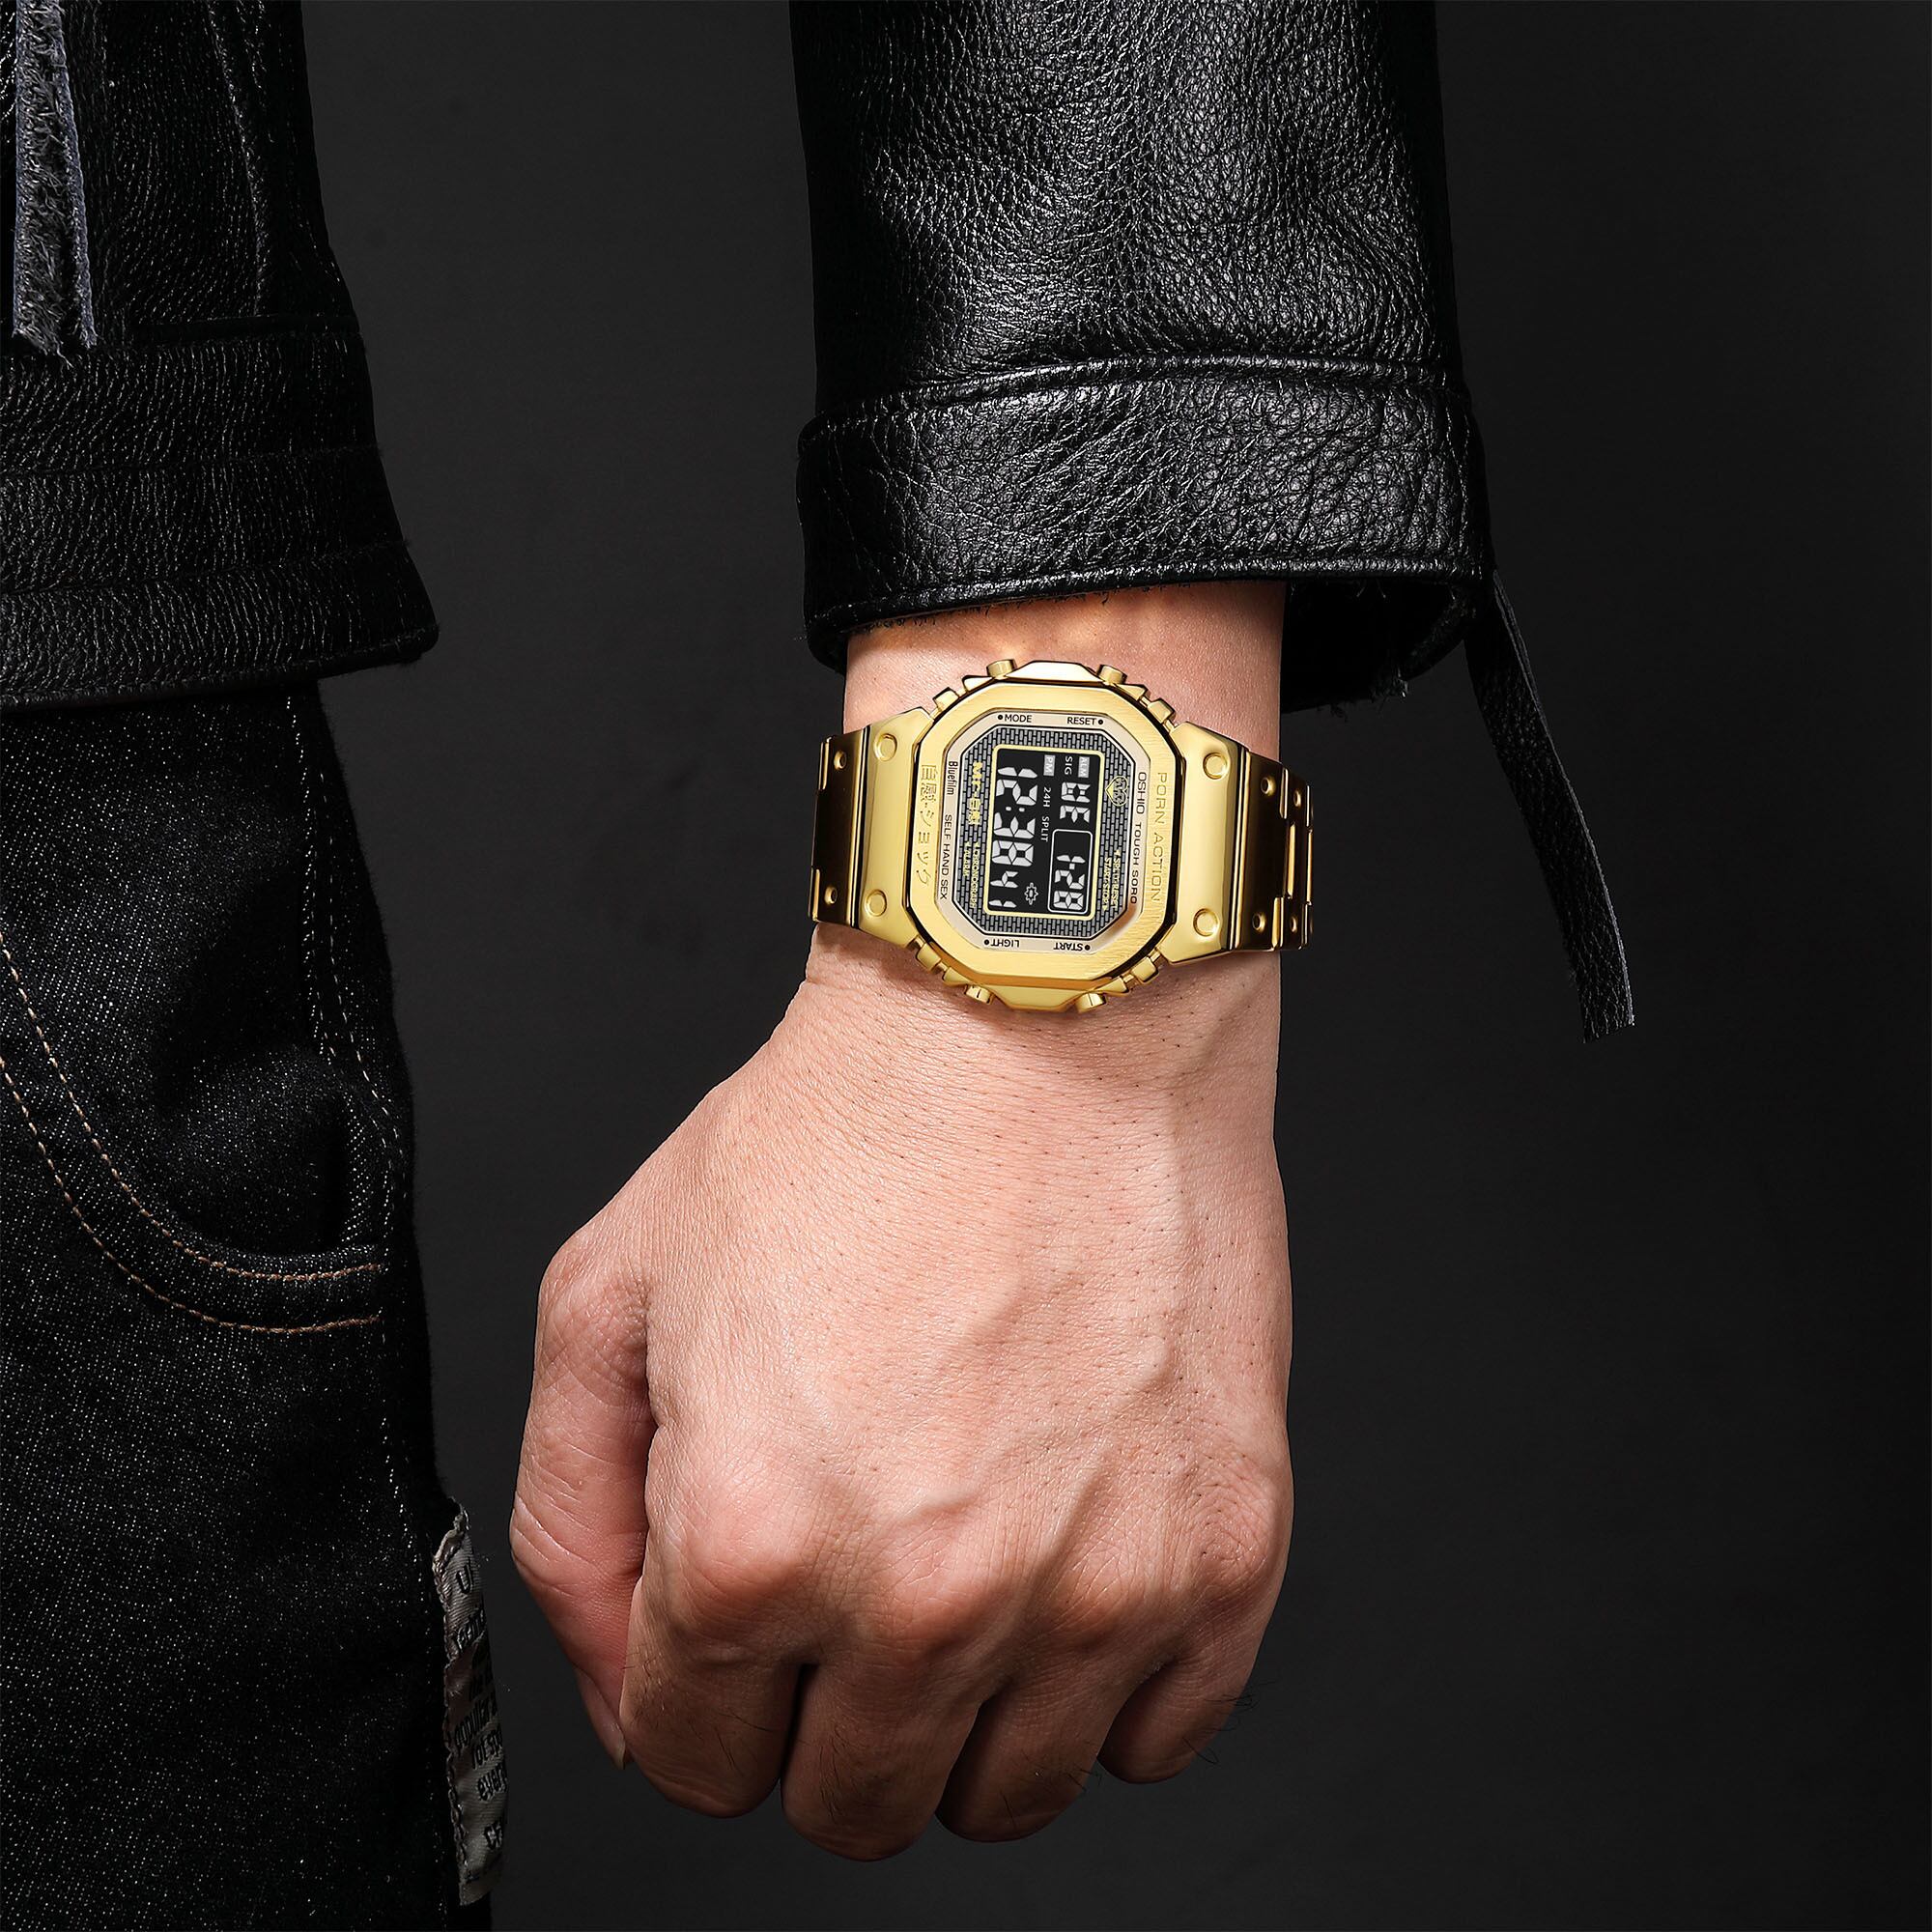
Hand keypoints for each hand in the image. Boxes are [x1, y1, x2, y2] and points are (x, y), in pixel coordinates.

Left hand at [511, 586, 1293, 1857]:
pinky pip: (1159, 1741)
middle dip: (818, 1715)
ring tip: (967, 1551)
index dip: (699, 1682)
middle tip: (852, 1571)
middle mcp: (927, 1598)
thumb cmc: (848, 1129)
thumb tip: (623, 1676)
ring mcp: (1094, 1590)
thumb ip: (570, 1519)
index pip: (692, 1763)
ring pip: (1002, 1798)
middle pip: (849, 1806)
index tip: (744, 1601)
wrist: (1043, 1021)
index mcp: (751, 1539)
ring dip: (964, 1711)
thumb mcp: (615, 1289)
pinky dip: (1109, 1683)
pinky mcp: (1223, 1556)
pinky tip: (1070, 1552)